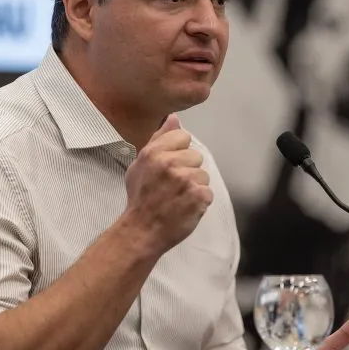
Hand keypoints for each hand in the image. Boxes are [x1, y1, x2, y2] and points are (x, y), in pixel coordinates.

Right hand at [122, 113, 212, 254]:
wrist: (142, 231)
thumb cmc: (140, 198)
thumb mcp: (140, 164)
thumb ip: (158, 140)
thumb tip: (174, 119)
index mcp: (155, 153)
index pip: (183, 137)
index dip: (178, 153)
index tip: (168, 168)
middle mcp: (170, 163)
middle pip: (196, 156)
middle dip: (188, 170)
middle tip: (172, 187)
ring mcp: (186, 180)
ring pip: (203, 175)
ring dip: (194, 187)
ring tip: (178, 198)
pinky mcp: (198, 196)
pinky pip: (208, 192)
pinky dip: (199, 201)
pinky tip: (185, 207)